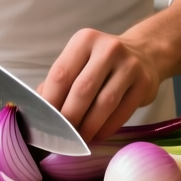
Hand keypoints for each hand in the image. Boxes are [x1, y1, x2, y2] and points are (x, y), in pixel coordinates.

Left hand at [37, 29, 162, 142]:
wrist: (144, 54)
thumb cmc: (101, 63)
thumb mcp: (78, 62)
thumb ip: (57, 83)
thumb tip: (36, 110)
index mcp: (84, 40)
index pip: (61, 74)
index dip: (51, 101)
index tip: (45, 122)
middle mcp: (108, 48)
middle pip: (82, 90)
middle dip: (70, 117)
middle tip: (62, 136)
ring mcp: (129, 65)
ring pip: (104, 103)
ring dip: (89, 126)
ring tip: (80, 139)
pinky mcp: (144, 82)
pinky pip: (122, 112)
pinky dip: (107, 127)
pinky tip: (98, 134)